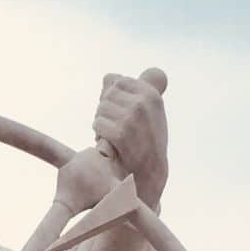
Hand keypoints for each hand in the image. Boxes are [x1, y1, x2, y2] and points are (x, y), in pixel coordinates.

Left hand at [92, 70, 168, 206]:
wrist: (150, 174)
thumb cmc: (146, 142)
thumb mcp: (146, 112)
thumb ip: (129, 91)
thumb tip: (107, 77)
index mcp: (151, 93)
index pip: (118, 81)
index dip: (112, 97)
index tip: (119, 113)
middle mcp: (143, 102)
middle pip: (107, 95)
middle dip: (105, 111)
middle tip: (114, 128)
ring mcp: (132, 117)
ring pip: (100, 110)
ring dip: (101, 124)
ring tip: (113, 138)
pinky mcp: (121, 133)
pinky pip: (98, 123)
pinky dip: (99, 135)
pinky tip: (108, 144)